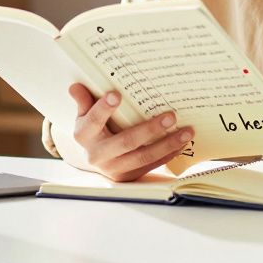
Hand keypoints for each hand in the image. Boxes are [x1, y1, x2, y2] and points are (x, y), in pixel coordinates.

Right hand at [67, 83, 192, 181]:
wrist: (94, 157)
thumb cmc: (92, 128)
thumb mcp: (84, 114)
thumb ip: (84, 100)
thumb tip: (75, 86)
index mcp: (84, 135)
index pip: (93, 121)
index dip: (104, 109)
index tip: (117, 94)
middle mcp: (97, 155)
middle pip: (126, 142)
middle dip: (150, 129)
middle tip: (171, 116)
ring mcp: (113, 168)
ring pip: (143, 156)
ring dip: (167, 144)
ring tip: (186, 132)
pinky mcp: (127, 177)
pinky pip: (150, 165)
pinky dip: (168, 155)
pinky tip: (182, 144)